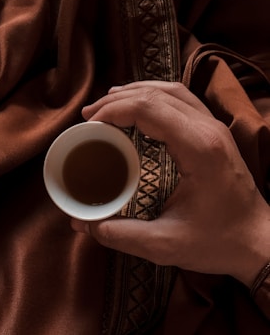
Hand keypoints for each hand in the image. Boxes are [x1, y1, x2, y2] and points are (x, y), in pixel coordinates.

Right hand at [71, 81, 269, 287]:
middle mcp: (209, 129)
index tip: (89, 124)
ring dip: (137, 93)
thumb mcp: (165, 245)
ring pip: (172, 90)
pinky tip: (139, 109)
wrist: (258, 241)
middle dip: (118, 100)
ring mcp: (215, 128)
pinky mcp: (215, 133)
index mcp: (199, 148)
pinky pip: (182, 101)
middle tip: (89, 115)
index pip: (149, 107)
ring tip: (108, 104)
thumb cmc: (218, 242)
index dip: (113, 110)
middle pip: (157, 93)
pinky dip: (154, 98)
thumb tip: (82, 224)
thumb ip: (120, 234)